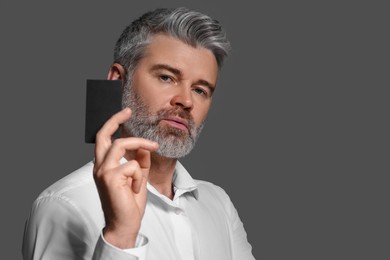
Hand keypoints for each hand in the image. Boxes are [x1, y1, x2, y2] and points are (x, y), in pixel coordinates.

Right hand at [93, 108, 158, 248]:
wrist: (125, 224)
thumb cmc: (129, 202)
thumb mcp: (138, 177)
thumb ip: (140, 161)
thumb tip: (144, 146)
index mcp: (103, 165)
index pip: (104, 139)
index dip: (113, 124)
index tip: (125, 113)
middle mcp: (99, 166)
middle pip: (103, 135)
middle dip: (115, 120)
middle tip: (128, 111)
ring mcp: (102, 171)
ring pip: (121, 145)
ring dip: (139, 145)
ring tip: (152, 148)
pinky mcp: (109, 178)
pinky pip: (132, 165)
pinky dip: (139, 176)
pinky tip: (136, 188)